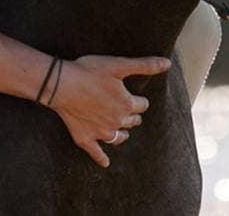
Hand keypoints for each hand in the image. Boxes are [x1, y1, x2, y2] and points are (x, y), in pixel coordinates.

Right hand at [45, 54, 170, 167]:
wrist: (61, 84)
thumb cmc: (89, 71)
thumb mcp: (119, 65)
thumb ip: (144, 65)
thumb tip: (167, 63)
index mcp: (126, 104)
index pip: (142, 105)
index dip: (139, 100)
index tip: (136, 97)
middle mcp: (116, 121)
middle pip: (132, 121)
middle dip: (133, 116)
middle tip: (129, 110)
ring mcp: (100, 132)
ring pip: (119, 137)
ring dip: (122, 134)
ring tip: (122, 130)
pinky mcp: (85, 138)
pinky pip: (96, 152)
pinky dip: (101, 158)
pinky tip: (106, 163)